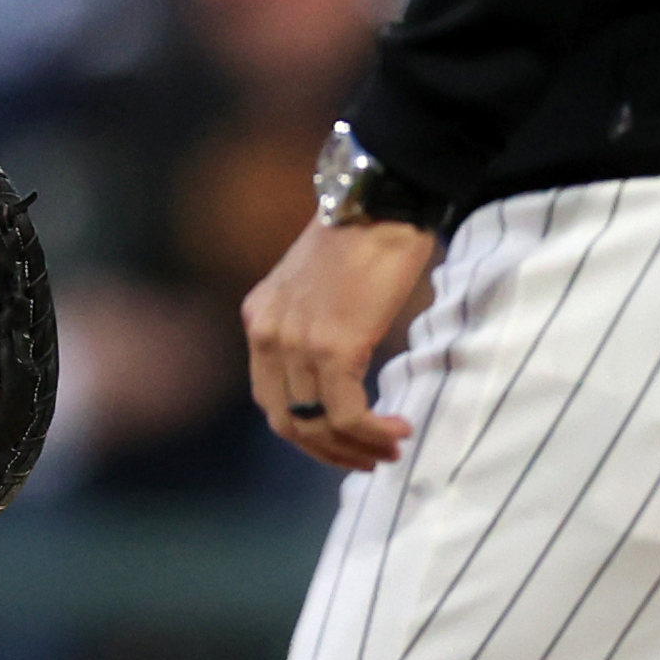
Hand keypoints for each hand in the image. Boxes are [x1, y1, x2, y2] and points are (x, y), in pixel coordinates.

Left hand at [241, 218, 436, 469]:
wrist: (380, 201)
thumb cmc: (363, 239)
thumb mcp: (317, 288)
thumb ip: (313, 328)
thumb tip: (341, 376)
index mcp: (259, 319)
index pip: (269, 399)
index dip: (306, 431)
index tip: (343, 441)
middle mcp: (267, 333)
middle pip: (286, 421)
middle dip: (329, 451)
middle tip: (370, 459)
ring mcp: (295, 342)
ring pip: (316, 425)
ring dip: (357, 448)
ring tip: (391, 450)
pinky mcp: (331, 346)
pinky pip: (346, 414)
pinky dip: (374, 432)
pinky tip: (400, 430)